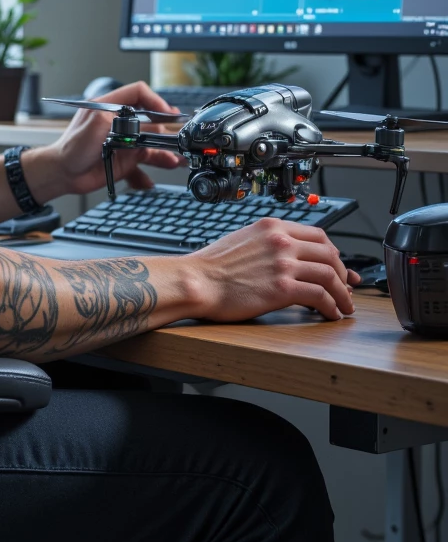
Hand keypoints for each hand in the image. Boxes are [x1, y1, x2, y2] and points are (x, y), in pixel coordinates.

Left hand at [48, 80, 184, 194]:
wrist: (63, 175)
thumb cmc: (70, 149)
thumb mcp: (93, 125)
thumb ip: (116, 118)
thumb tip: (139, 121)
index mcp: (110, 108)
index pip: (138, 94)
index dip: (154, 100)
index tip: (166, 112)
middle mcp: (120, 123)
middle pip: (150, 121)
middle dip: (165, 130)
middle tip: (176, 139)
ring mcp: (124, 142)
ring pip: (151, 145)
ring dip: (163, 154)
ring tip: (172, 161)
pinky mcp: (125, 159)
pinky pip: (142, 165)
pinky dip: (147, 174)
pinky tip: (147, 181)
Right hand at [185, 217, 360, 323]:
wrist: (195, 282)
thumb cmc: (211, 267)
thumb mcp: (243, 240)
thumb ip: (267, 243)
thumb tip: (286, 256)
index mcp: (272, 226)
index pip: (317, 235)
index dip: (333, 253)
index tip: (338, 266)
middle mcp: (282, 241)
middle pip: (329, 254)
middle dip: (342, 273)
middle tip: (346, 287)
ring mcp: (283, 264)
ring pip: (329, 275)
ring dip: (342, 293)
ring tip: (345, 306)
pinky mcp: (282, 288)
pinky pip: (320, 296)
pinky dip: (331, 306)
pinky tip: (332, 314)